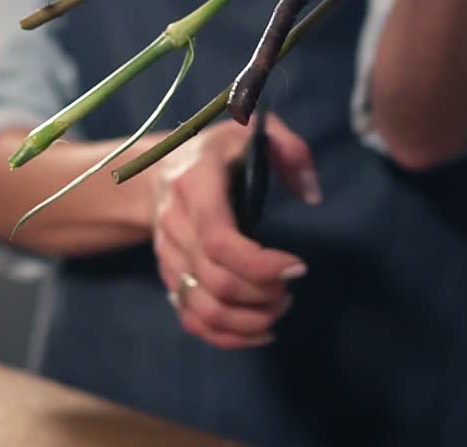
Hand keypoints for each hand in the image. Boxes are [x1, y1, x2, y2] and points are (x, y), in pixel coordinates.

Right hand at [150, 115, 321, 348]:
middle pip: (215, 281)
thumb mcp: (249, 130)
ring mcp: (168, 256)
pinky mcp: (169, 278)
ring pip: (203, 308)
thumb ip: (289, 149)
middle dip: (262, 295)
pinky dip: (227, 337)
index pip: (218, 240)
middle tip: (290, 289)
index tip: (298, 268)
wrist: (154, 173)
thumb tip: (312, 194)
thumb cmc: (214, 153)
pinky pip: (192, 320)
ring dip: (248, 320)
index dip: (259, 264)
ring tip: (279, 307)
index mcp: (195, 185)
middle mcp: (175, 224)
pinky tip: (260, 330)